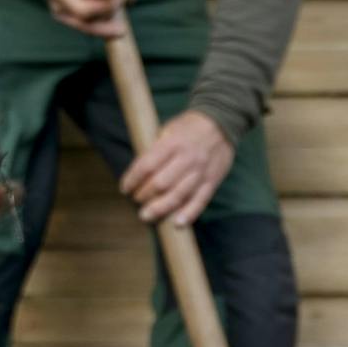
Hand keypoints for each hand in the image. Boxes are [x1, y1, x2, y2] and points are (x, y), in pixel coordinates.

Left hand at [121, 111, 233, 226]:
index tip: (125, 188)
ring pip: (178, 195)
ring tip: (147, 216)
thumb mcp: (168, 129)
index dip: (132, 180)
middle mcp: (187, 159)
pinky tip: (177, 223)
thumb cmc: (189, 127)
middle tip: (136, 200)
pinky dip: (189, 214)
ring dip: (160, 209)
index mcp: (172, 143)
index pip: (146, 166)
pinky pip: (200, 200)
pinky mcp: (212, 181)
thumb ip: (155, 149)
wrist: (222, 122)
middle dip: (144, 196)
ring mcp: (201, 171)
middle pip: (160, 184)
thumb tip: (139, 173)